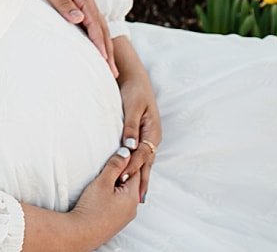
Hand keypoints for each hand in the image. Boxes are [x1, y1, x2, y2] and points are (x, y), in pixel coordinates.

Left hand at [31, 0, 117, 76]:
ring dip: (106, 48)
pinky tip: (100, 53)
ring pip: (100, 29)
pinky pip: (92, 27)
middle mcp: (87, 0)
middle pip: (102, 28)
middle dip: (108, 51)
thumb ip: (63, 3)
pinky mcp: (79, 9)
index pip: (94, 23)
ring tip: (111, 69)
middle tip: (113, 73)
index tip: (104, 59)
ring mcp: (84, 4)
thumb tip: (78, 19)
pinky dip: (98, 41)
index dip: (99, 42)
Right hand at [69, 147, 139, 247]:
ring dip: (119, 184)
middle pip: (132, 182)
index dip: (128, 159)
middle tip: (113, 162)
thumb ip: (115, 165)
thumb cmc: (91, 209)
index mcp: (132, 196)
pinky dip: (116, 195)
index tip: (122, 151)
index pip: (135, 171)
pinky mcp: (117, 221)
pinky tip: (104, 194)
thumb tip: (126, 152)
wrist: (81, 232)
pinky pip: (121, 203)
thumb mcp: (103, 182)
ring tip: (107, 178)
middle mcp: (133, 207)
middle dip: (124, 171)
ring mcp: (125, 216)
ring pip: (126, 193)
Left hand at [113, 37, 160, 202]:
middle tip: (137, 201)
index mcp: (152, 130)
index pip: (142, 154)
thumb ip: (130, 126)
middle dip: (142, 180)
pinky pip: (142, 156)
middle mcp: (153, 136)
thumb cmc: (133, 90)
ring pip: (146, 161)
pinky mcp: (143, 135)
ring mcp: (150, 137)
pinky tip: (135, 177)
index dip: (132, 167)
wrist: (135, 77)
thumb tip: (130, 146)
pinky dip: (139, 167)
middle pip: (147, 162)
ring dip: (142, 177)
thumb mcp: (131, 106)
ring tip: (139, 196)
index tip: (122, 178)